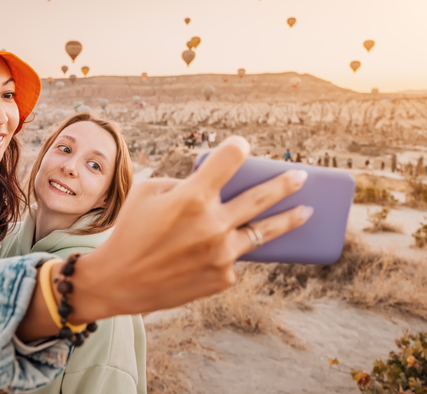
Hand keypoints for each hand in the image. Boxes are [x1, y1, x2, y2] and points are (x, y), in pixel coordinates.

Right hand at [70, 136, 312, 321]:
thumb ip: (185, 184)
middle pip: (260, 197)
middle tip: (301, 177)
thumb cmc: (131, 230)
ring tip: (306, 212)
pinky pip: (234, 257)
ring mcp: (221, 254)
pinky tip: (222, 248)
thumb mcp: (149, 193)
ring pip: (263, 232)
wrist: (120, 281)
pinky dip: (230, 248)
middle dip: (284, 183)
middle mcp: (212, 225)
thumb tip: (215, 184)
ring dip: (288, 220)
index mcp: (192, 197)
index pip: (229, 159)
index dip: (237, 147)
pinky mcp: (222, 277)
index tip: (242, 146)